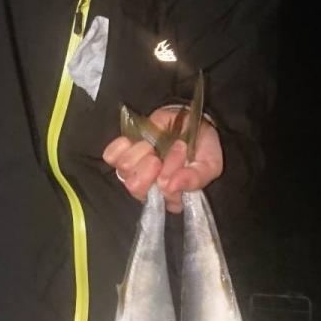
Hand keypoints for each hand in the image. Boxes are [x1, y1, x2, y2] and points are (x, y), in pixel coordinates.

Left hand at [103, 104, 223, 213]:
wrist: (190, 119)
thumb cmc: (201, 146)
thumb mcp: (210, 163)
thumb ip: (196, 178)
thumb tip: (172, 186)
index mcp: (170, 196)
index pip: (161, 201)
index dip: (168, 182)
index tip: (183, 160)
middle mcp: (149, 188)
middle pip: (136, 188)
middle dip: (150, 167)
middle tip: (162, 155)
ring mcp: (134, 171)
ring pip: (125, 170)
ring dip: (141, 152)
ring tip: (153, 146)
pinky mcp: (121, 154)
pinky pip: (111, 156)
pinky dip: (122, 147)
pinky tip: (134, 141)